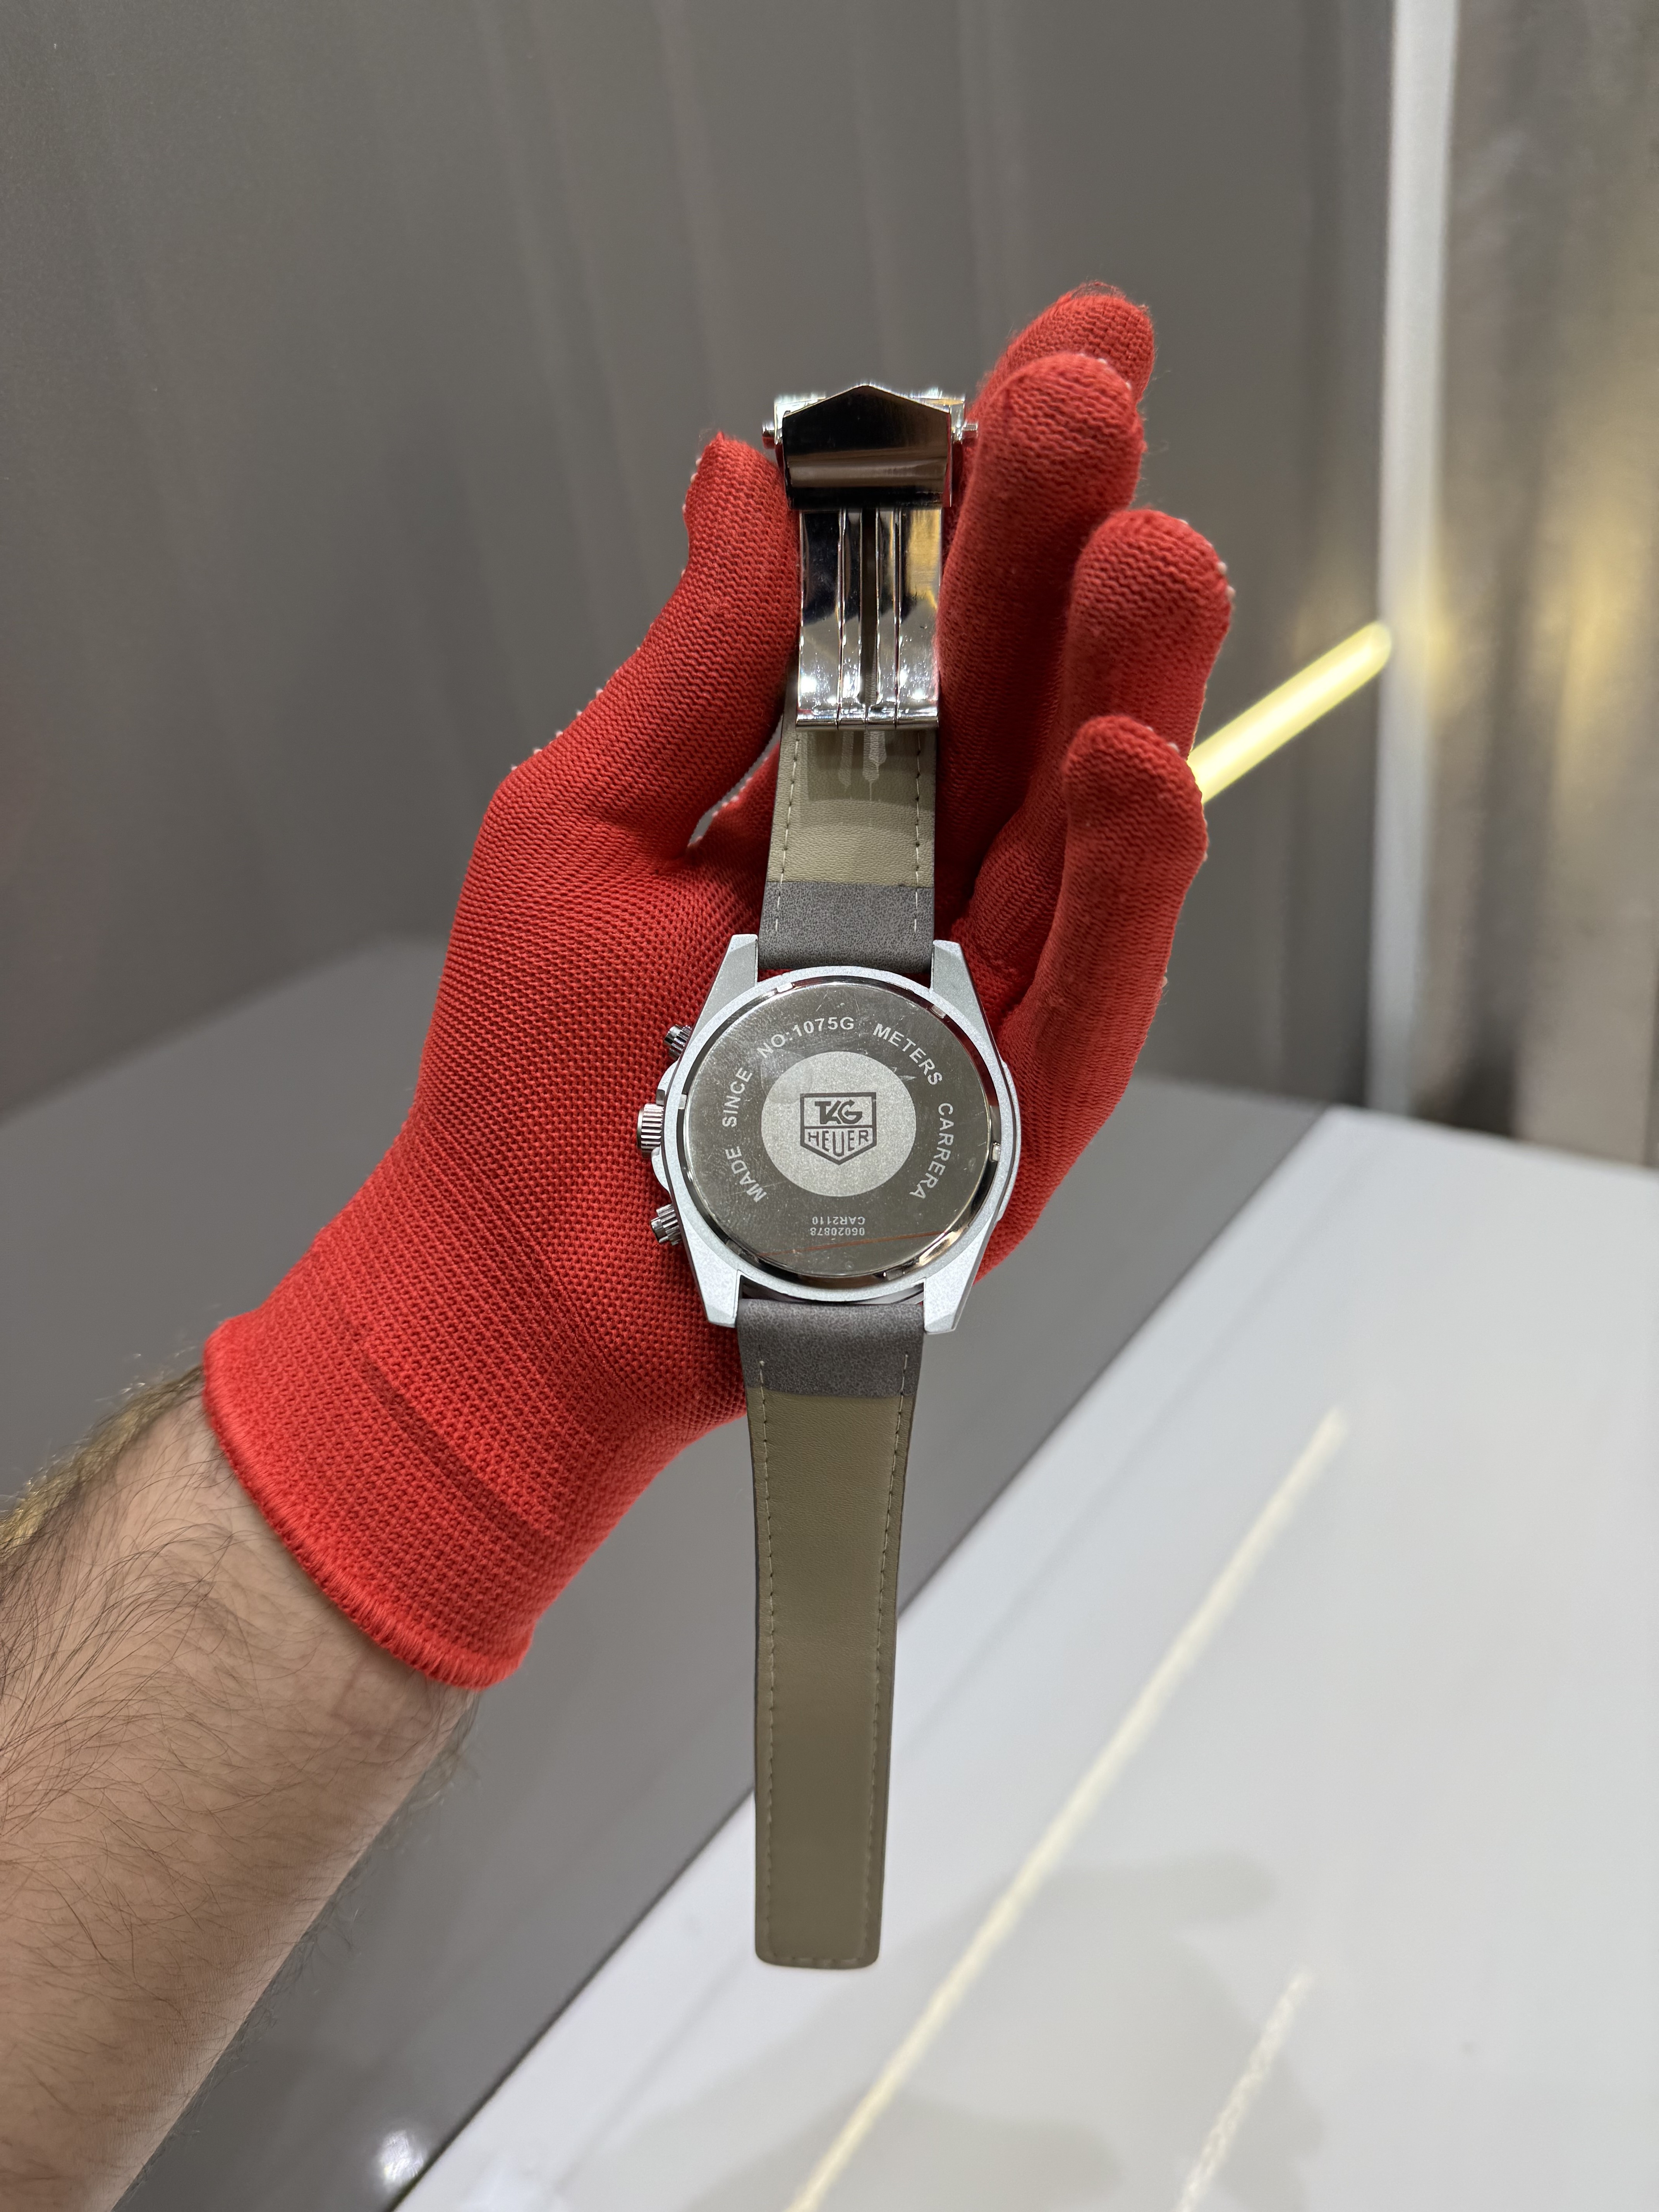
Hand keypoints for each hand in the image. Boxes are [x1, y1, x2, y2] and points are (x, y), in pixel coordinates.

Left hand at [204, 288, 1228, 1687]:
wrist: (518, 1280)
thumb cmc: (532, 1065)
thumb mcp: (585, 822)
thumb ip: (693, 670)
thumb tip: (741, 477)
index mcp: (834, 796)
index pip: (939, 619)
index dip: (997, 491)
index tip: (1059, 357)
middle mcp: (927, 880)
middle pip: (1026, 700)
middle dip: (1070, 552)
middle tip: (1096, 412)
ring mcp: (978, 997)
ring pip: (1085, 833)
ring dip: (1130, 691)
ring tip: (1156, 559)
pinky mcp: (1003, 1122)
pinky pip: (1087, 997)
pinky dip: (1124, 892)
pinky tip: (1139, 769)